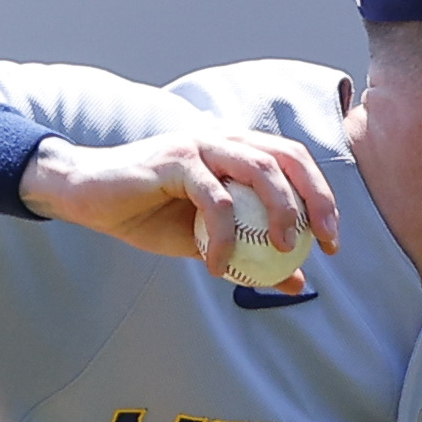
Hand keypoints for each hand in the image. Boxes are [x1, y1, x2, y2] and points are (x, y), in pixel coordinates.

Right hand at [21, 128, 340, 275]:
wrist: (89, 197)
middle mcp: (224, 139)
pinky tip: (216, 265)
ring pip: (259, 169)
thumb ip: (250, 256)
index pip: (294, 162)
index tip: (333, 242)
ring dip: (280, 210)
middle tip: (325, 242)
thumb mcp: (206, 244)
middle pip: (287, 158)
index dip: (322, 196)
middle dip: (316, 199)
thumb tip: (298, 281)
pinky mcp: (175, 159)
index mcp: (236, 151)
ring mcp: (200, 145)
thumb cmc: (147, 216)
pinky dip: (223, 236)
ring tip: (285, 250)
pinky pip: (214, 199)